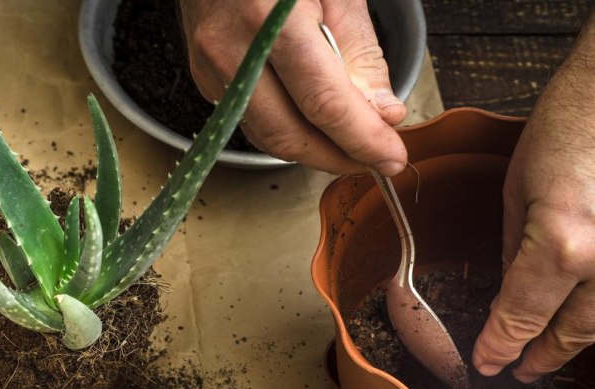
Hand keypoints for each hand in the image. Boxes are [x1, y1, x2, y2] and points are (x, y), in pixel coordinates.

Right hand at [178, 0, 406, 174]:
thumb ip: (360, 54)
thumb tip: (381, 114)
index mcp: (272, 18)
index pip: (323, 103)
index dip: (362, 139)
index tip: (391, 157)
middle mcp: (232, 50)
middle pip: (289, 134)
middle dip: (338, 157)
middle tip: (374, 160)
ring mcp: (212, 69)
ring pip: (267, 137)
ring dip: (313, 152)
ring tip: (349, 147)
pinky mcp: (204, 79)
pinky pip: (251, 121)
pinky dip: (288, 131)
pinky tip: (314, 126)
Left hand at [473, 42, 594, 381]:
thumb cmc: (571, 125)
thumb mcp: (519, 191)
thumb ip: (514, 250)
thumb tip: (506, 293)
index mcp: (563, 244)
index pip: (521, 316)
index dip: (501, 346)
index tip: (488, 363)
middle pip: (574, 331)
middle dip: (543, 356)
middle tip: (520, 372)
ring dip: (578, 342)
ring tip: (552, 354)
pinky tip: (587, 321)